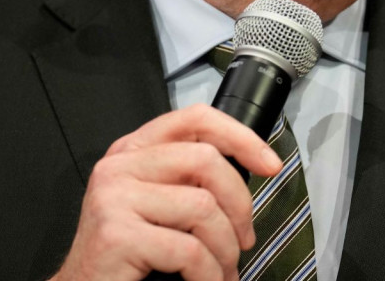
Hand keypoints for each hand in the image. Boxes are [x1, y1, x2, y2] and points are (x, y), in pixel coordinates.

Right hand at [50, 103, 282, 280]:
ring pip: (202, 208)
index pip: (195, 119)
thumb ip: (187, 180)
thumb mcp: (157, 204)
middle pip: (206, 160)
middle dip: (239, 206)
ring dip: (225, 249)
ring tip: (222, 270)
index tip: (270, 164)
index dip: (241, 137)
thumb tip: (249, 171)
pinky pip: (188, 250)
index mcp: (133, 151)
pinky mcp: (117, 234)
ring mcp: (114, 197)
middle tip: (243, 239)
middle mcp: (119, 166)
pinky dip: (208, 273)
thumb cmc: (127, 255)